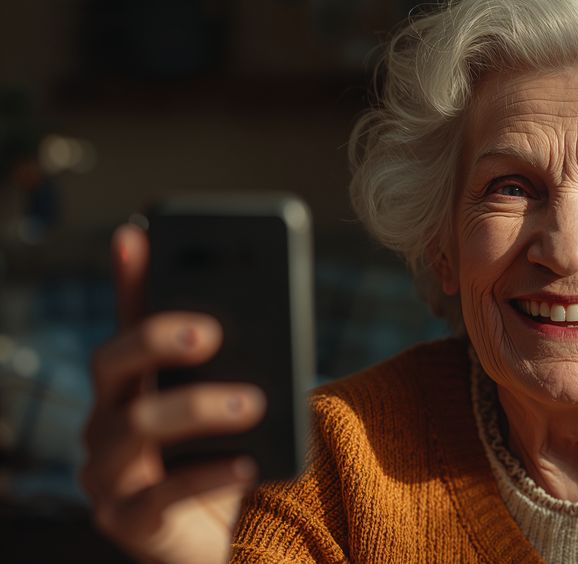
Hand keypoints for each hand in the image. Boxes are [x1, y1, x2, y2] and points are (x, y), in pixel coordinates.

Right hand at [80, 224, 266, 562]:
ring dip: (195, 407)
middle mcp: (112, 420)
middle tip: (209, 332)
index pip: (130, 321)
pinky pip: (160, 496)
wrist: (242, 540)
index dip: (130, 278)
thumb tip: (278, 314)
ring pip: (133, 427)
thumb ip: (250, 365)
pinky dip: (206, 476)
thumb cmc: (241, 460)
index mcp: (140, 385)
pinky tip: (247, 464)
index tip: (140, 233)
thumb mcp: (248, 405)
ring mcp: (112, 473)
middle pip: (110, 362)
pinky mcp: (129, 522)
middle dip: (155, 339)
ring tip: (252, 403)